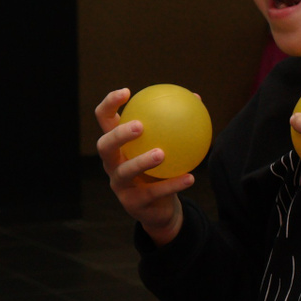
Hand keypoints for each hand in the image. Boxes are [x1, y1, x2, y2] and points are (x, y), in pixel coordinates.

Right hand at [94, 89, 194, 246]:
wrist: (160, 209)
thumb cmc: (162, 169)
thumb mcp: (168, 146)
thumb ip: (176, 124)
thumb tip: (196, 97)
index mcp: (117, 145)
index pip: (104, 119)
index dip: (110, 104)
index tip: (127, 92)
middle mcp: (112, 163)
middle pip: (105, 145)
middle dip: (119, 134)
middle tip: (140, 126)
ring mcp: (119, 185)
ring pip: (125, 172)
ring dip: (142, 161)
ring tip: (161, 153)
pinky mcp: (132, 204)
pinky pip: (153, 193)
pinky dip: (173, 185)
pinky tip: (190, 178)